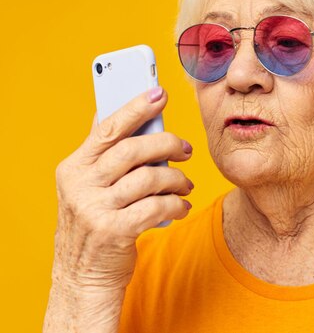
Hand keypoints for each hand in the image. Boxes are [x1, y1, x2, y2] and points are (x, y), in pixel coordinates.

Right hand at [44, 87, 192, 331]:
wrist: (82, 276)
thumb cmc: (96, 223)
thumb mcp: (88, 187)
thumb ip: (104, 155)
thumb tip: (125, 113)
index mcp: (73, 167)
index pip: (107, 128)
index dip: (135, 107)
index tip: (159, 92)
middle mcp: (79, 185)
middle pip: (133, 150)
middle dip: (167, 144)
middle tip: (186, 149)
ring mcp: (94, 210)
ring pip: (149, 178)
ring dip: (176, 179)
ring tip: (186, 185)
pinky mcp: (114, 232)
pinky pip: (157, 207)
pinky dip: (176, 204)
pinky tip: (182, 207)